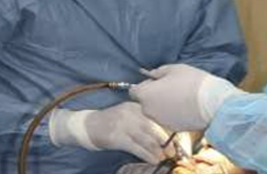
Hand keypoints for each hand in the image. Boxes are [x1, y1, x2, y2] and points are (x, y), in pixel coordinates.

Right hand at [51, 102, 169, 163]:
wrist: (87, 126)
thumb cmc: (112, 123)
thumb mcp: (129, 116)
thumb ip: (144, 121)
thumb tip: (166, 134)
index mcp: (136, 106)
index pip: (157, 116)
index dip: (170, 128)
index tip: (180, 138)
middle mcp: (131, 112)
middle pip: (154, 127)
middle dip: (167, 140)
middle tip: (176, 151)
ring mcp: (123, 124)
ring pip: (146, 138)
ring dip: (159, 150)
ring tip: (167, 157)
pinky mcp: (116, 137)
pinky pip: (136, 147)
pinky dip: (147, 154)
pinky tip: (154, 160)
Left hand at [130, 64, 245, 131]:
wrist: (212, 104)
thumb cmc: (193, 82)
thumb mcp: (175, 69)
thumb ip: (159, 72)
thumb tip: (151, 75)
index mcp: (146, 94)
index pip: (134, 91)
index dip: (144, 85)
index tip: (156, 82)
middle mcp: (149, 110)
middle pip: (145, 103)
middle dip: (153, 96)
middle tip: (170, 88)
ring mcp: (160, 121)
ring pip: (156, 111)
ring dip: (163, 105)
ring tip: (180, 98)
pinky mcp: (172, 128)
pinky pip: (167, 119)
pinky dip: (172, 114)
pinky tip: (186, 107)